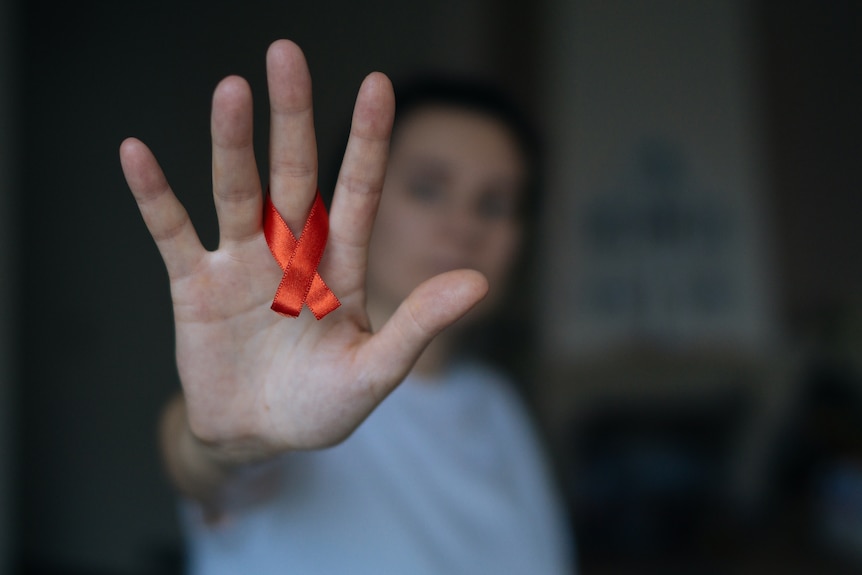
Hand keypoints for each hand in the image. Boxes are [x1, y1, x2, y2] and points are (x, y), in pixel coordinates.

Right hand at [120, 40, 487, 461]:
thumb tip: (480, 280)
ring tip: (231, 90)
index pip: (357, 192)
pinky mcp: (195, 285)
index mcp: (339, 267)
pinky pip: (172, 232)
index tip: (379, 84)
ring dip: (231, 144)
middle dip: (292, 118)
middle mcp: (292, 252)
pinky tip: (136, 155)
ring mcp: (242, 264)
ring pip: (238, 191)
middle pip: (294, 174)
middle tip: (286, 55)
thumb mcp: (376, 371)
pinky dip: (155, 196)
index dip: (368, 141)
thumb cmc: (323, 405)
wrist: (258, 436)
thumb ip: (419, 325)